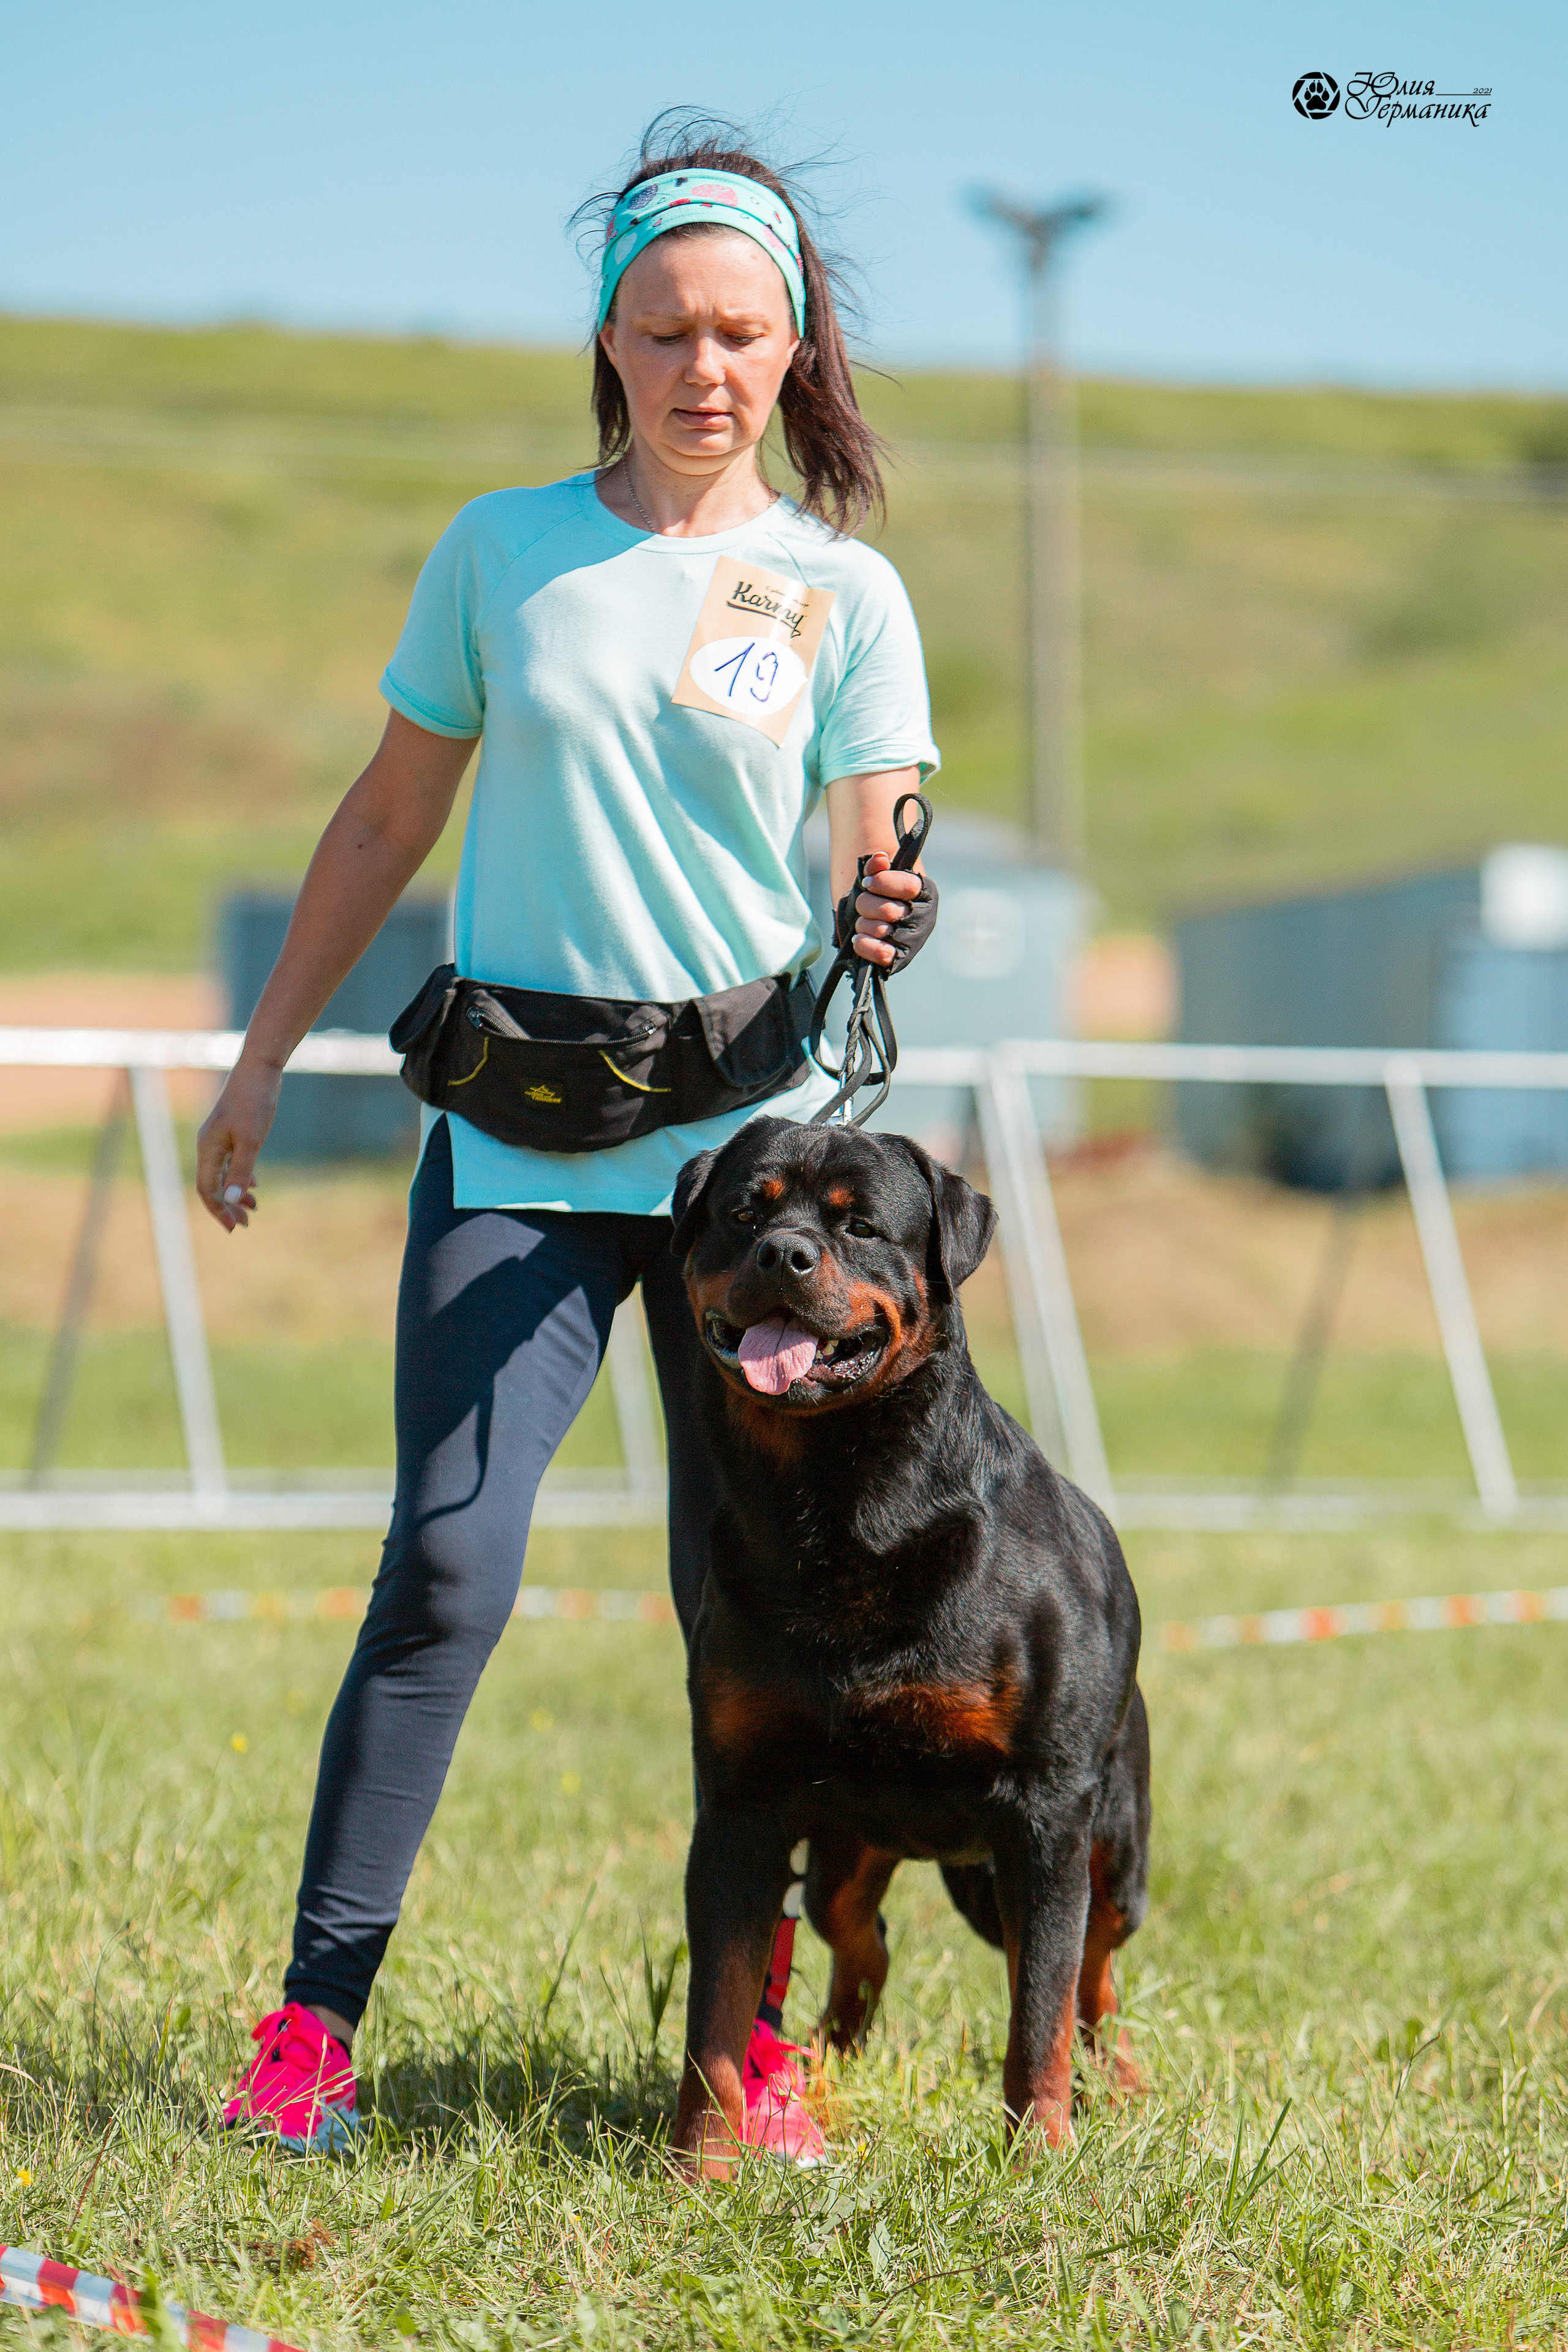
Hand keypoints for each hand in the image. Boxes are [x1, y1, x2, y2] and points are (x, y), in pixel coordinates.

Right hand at [195, 1054, 282, 1229]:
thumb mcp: (251, 1140)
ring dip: (236, 1193)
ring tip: (254, 1210)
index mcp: (208, 1149)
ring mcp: (220, 1137)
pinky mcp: (232, 1131)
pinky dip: (241, 1176)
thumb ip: (241, 1170)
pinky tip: (254, 1186)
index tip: (235, 1228)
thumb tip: (233, 1199)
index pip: (207, 1189)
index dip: (219, 1210)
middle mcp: (209, 1145)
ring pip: (223, 1174)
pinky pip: (231, 1161)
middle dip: (228, 1206)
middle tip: (246, 1225)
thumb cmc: (255, 1102)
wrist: (259, 1068)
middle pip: (213, 1185)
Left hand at [836, 851, 937, 971]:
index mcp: (925, 892)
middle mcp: (925, 918)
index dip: (882, 882)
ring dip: (863, 924)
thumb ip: (876, 865)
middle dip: (866, 905)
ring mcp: (914, 941)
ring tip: (862, 922)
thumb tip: (880, 858)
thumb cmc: (877, 895)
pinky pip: (882, 953)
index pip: (908, 886)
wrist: (871, 920)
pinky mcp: (900, 960)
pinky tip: (859, 938)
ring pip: (881, 931)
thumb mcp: (876, 876)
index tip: (867, 882)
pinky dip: (864, 944)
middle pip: (889, 911)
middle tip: (862, 904)